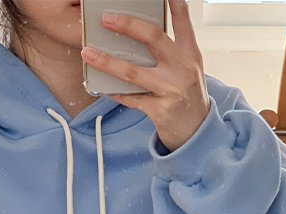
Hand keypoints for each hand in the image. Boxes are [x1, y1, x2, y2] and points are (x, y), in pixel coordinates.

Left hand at [81, 0, 209, 151]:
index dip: (173, 3)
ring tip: (88, 53)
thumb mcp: (189, 68)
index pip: (182, 21)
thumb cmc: (188, 95)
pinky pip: (132, 99)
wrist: (196, 130)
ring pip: (133, 72)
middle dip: (128, 26)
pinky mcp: (160, 110)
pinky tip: (104, 88)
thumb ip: (172, 50)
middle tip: (107, 19)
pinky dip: (116, 94)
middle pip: (153, 39)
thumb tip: (140, 35)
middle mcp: (182, 69)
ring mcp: (171, 90)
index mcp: (191, 54)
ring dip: (106, 62)